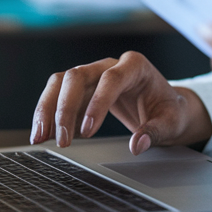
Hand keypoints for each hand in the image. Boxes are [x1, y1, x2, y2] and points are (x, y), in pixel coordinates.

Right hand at [31, 52, 211, 155]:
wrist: (165, 107)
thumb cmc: (169, 111)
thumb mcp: (171, 123)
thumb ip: (155, 132)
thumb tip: (137, 145)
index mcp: (136, 66)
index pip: (111, 78)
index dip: (97, 103)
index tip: (88, 131)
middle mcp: (110, 65)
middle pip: (77, 76)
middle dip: (64, 108)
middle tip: (62, 140)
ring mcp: (93, 74)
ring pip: (60, 82)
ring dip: (47, 109)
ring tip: (40, 137)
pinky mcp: (83, 88)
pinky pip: (58, 94)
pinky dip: (49, 114)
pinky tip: (45, 135)